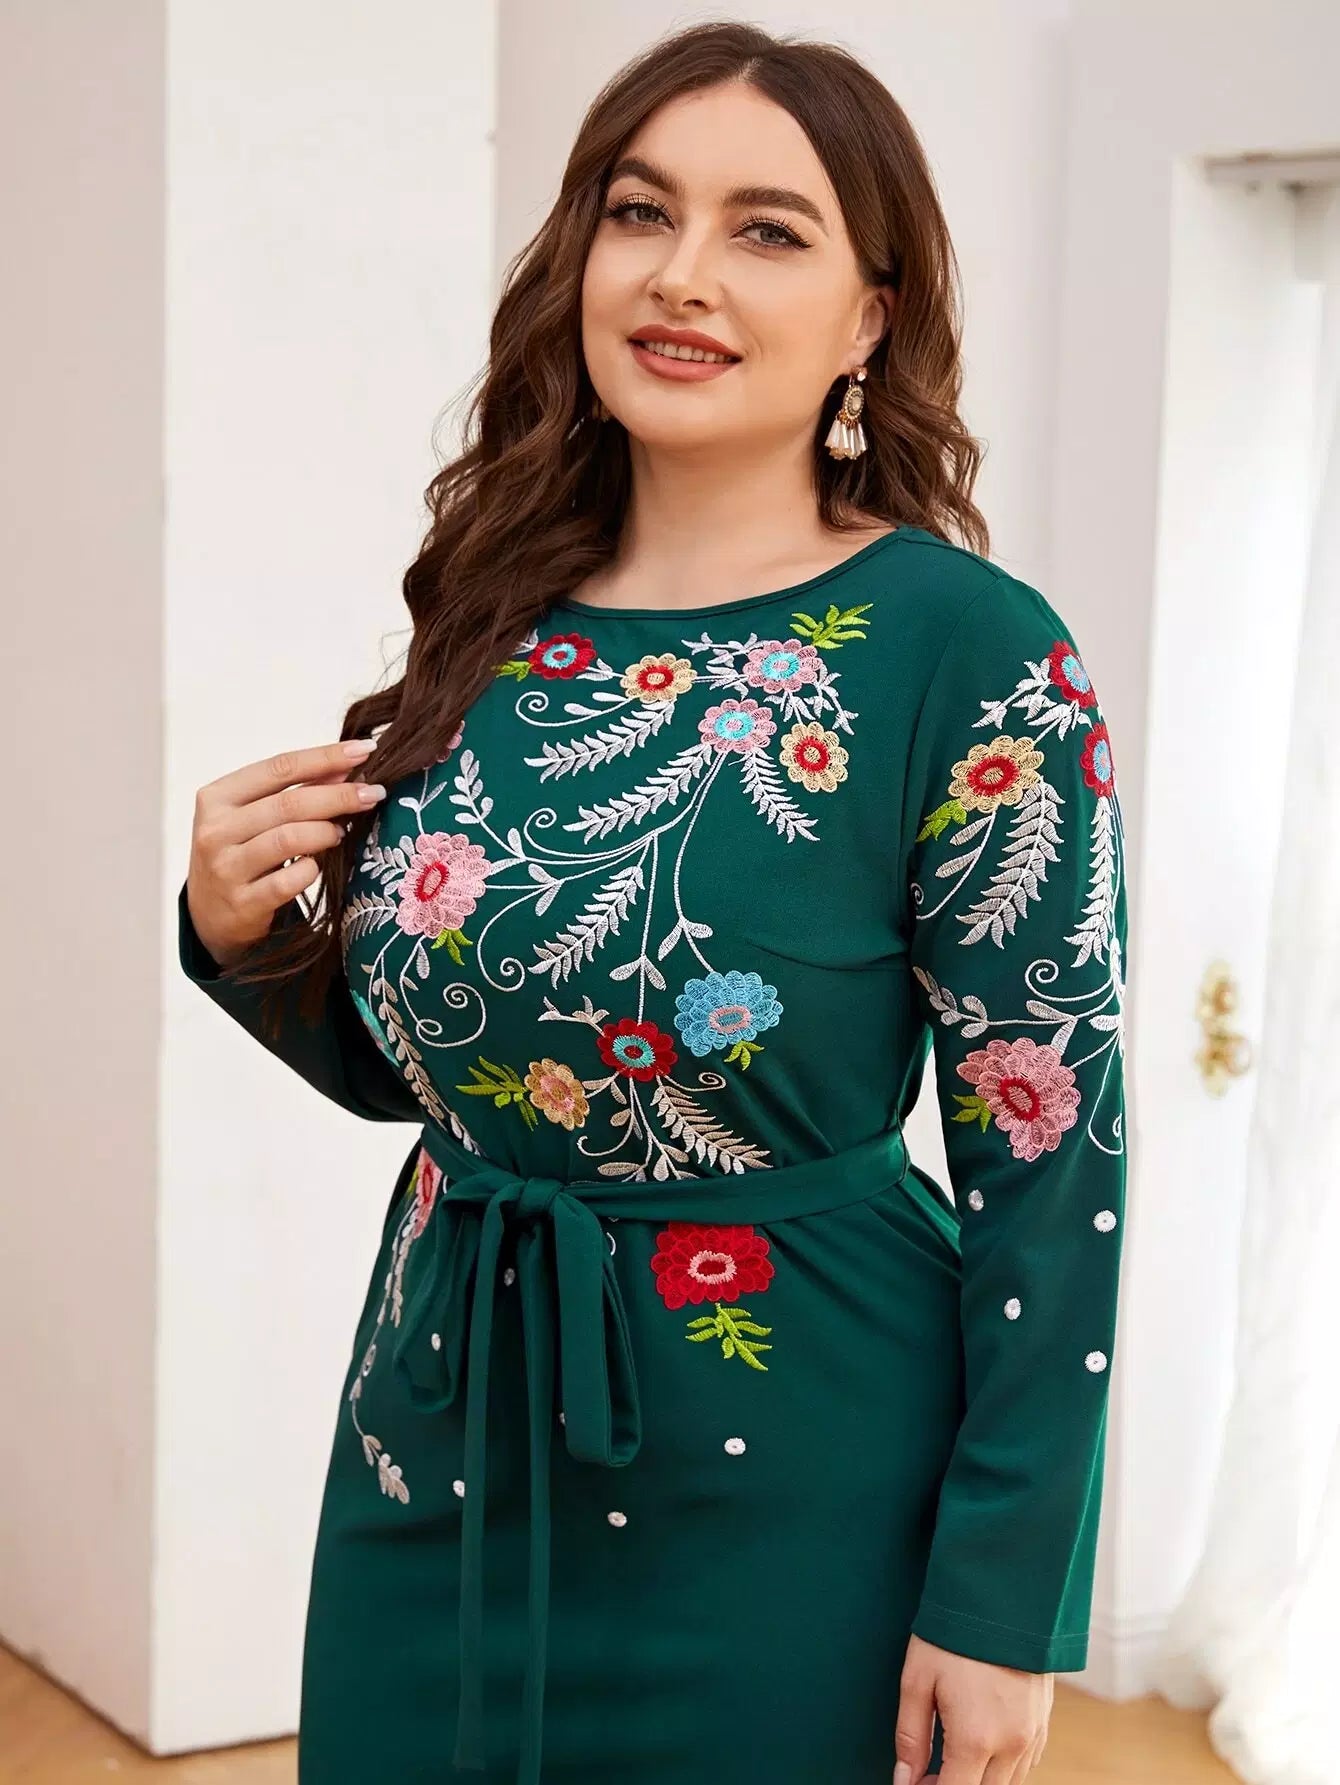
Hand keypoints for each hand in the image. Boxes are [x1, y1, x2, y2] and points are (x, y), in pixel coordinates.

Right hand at [186, 738, 386, 968]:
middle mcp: (215, 830)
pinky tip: (318, 866)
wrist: (209, 915)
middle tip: (373, 793)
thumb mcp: (255, 818)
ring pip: (288, 839)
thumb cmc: (239, 854)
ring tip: (342, 832)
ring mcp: (226, 868)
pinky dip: (311, 870)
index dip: (324, 757)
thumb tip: (345, 769)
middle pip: (288, 804)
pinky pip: (288, 881)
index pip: (278, 768)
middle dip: (338, 796)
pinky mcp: (242, 903)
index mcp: (217, 798)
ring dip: (326, 832)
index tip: (363, 750)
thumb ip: (294, 793)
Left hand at [893, 1634, 1051, 1783]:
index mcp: (975, 1739)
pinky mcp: (1045, 1720)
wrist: (1004, 1595)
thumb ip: (910, 1736)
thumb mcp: (918, 1679)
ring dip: (980, 1781)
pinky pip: (1026, 1764)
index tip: (916, 1782)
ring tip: (952, 1760)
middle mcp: (1010, 1745)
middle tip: (929, 1772)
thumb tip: (904, 1778)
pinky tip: (983, 1748)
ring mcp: (1032, 1734)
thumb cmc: (955, 1632)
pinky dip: (1004, 1768)